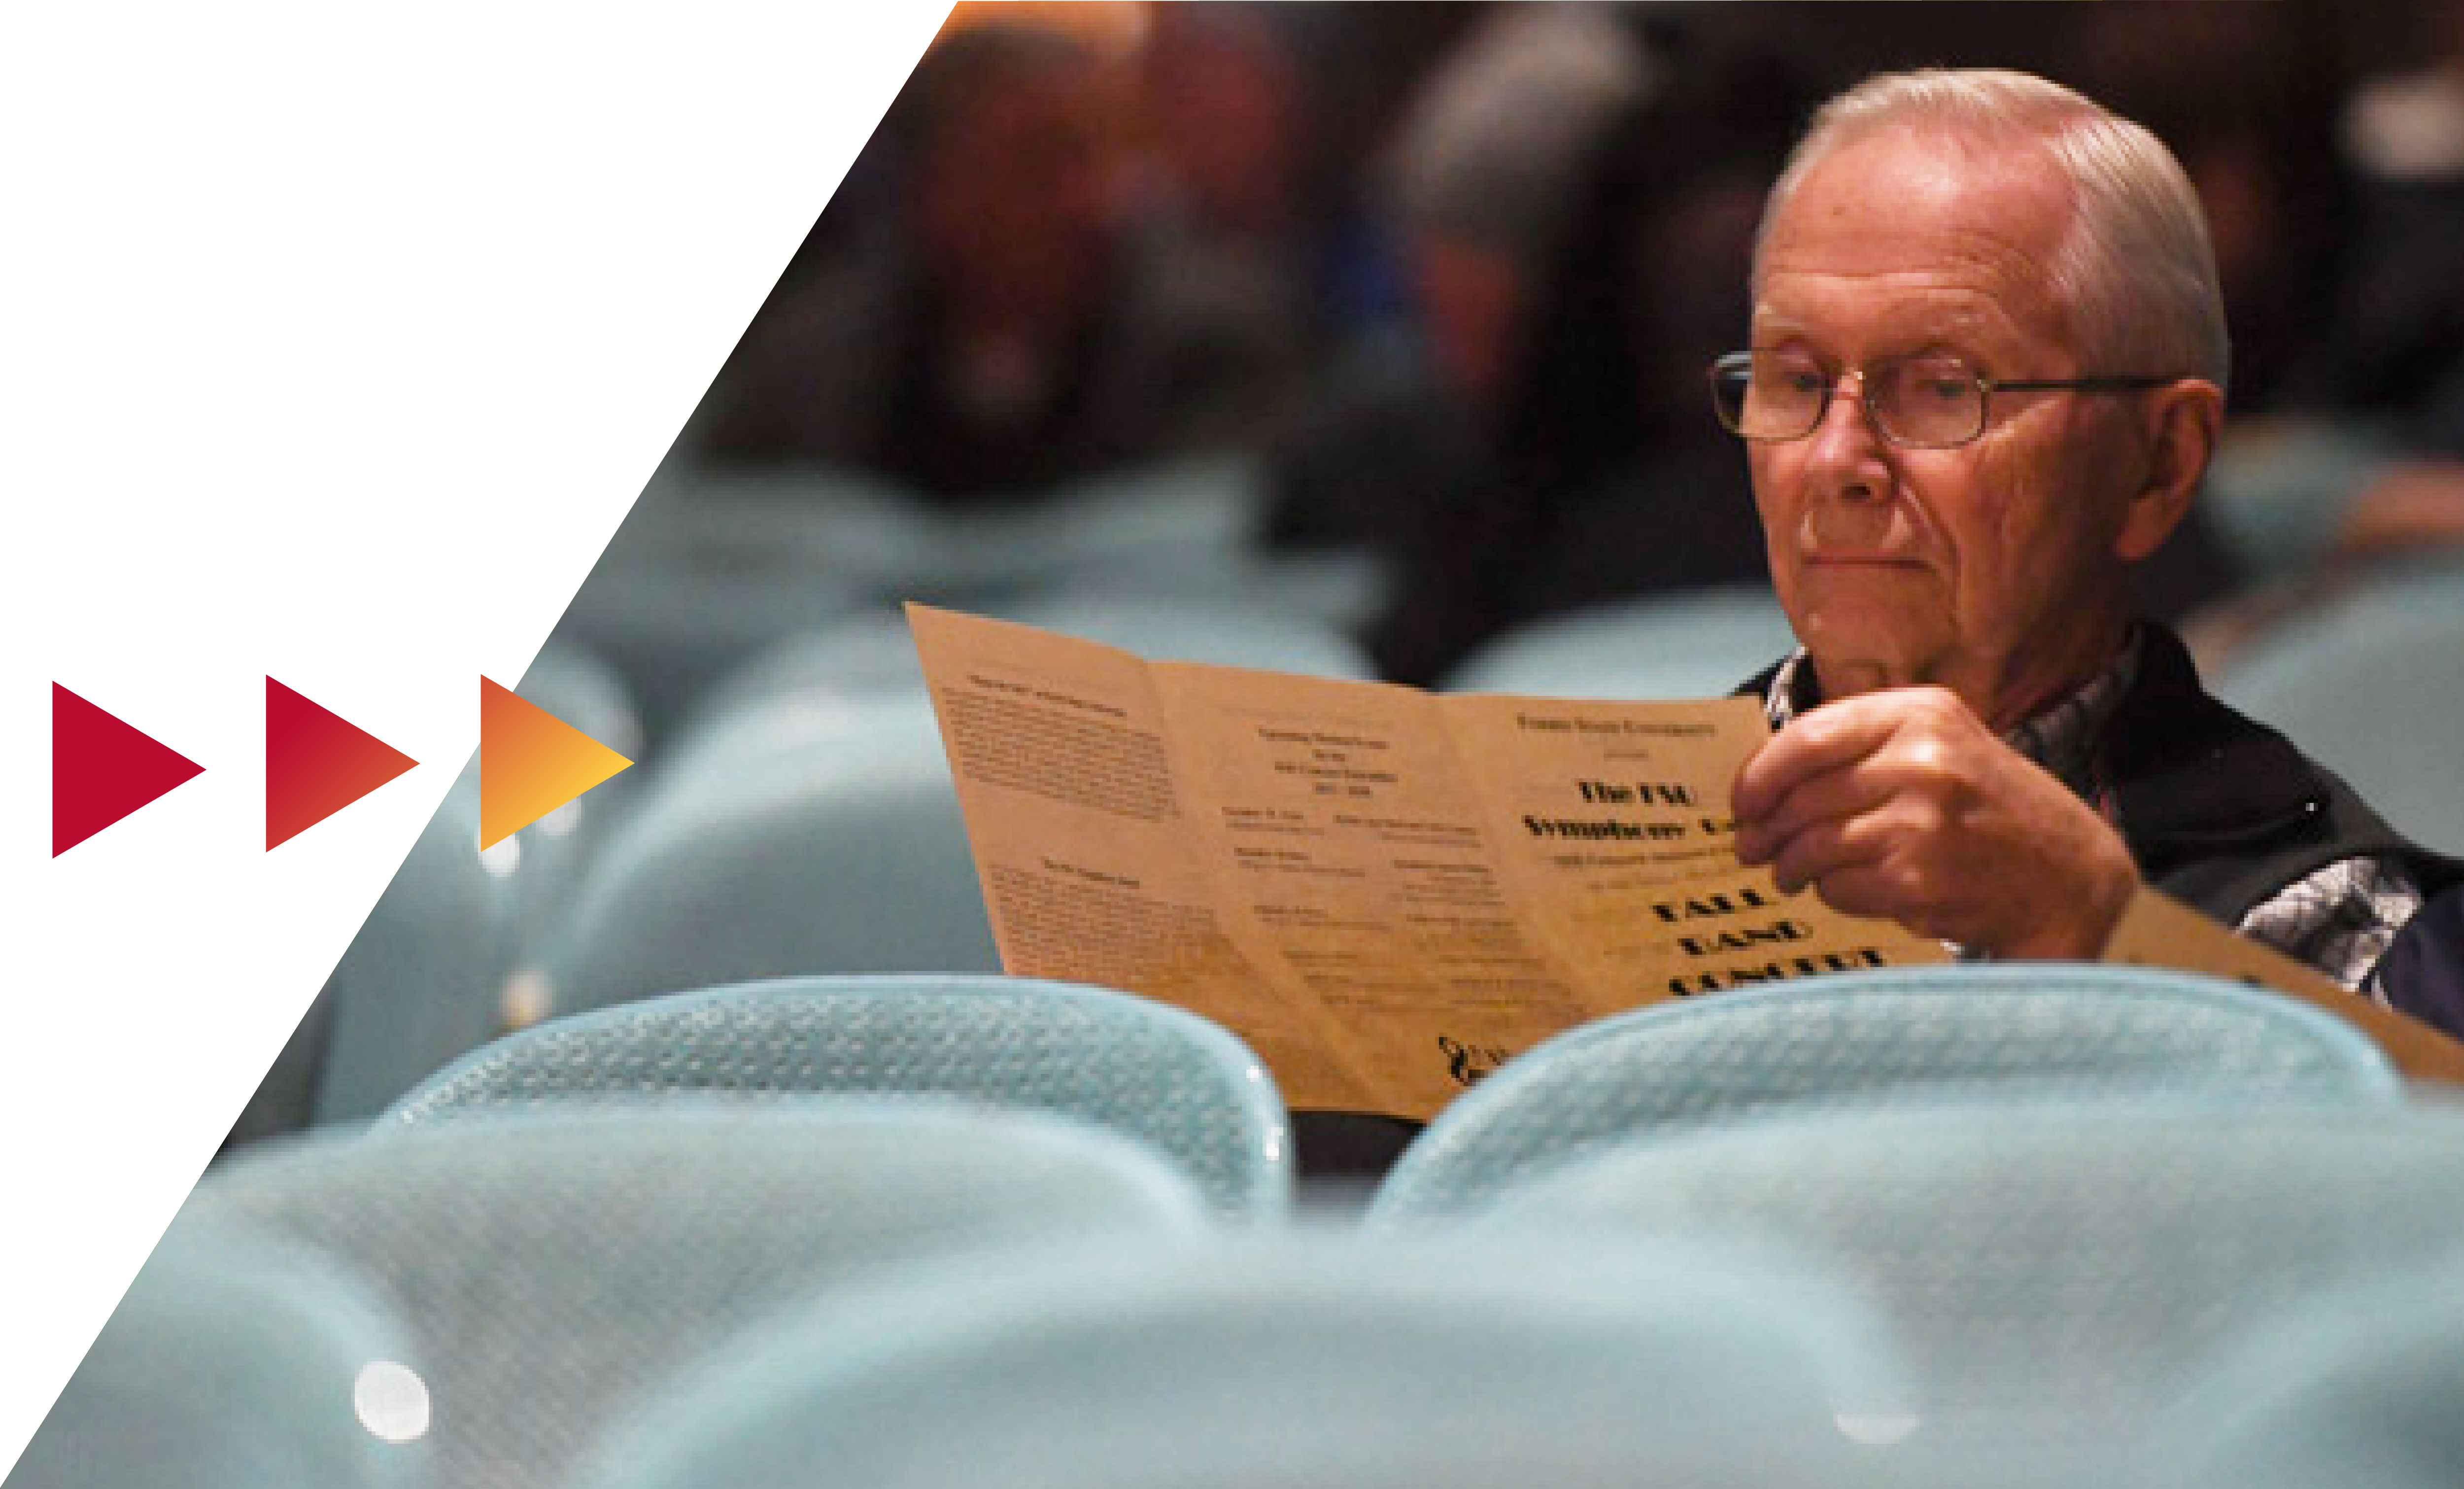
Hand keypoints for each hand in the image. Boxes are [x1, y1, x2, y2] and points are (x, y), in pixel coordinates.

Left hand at [1730, 687, 2139, 958]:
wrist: (2070, 875)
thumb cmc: (1990, 811)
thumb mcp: (1940, 747)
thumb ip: (1863, 750)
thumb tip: (1766, 778)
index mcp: (1921, 714)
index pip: (1807, 736)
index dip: (1759, 773)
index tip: (1742, 800)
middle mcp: (1921, 759)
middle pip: (1801, 796)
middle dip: (1764, 828)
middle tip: (1750, 847)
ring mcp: (1921, 821)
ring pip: (1812, 845)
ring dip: (1791, 866)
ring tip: (1789, 874)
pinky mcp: (1919, 878)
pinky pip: (1840, 888)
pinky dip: (1833, 894)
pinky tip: (1849, 890)